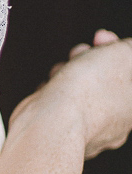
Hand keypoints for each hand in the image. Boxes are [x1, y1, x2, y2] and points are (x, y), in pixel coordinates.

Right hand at [12, 29, 131, 159]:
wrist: (50, 123)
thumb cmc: (89, 90)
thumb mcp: (122, 55)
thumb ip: (129, 49)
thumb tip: (127, 49)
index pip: (129, 72)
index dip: (114, 48)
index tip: (100, 36)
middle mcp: (116, 126)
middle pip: (106, 82)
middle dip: (91, 60)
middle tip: (80, 51)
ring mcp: (88, 135)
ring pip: (82, 94)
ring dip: (69, 74)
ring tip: (58, 72)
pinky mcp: (60, 137)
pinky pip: (61, 108)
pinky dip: (55, 94)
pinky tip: (48, 89)